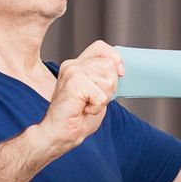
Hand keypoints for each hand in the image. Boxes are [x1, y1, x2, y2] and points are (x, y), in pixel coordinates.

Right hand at [36, 39, 122, 154]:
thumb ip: (105, 78)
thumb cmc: (78, 117)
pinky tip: (83, 110)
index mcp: (77, 65)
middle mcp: (73, 65)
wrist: (60, 134)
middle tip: (92, 100)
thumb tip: (120, 70)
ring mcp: (72, 72)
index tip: (120, 73)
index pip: (100, 47)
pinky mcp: (74, 82)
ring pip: (108, 79)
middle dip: (110, 86)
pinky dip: (96, 107)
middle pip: (109, 64)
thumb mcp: (98, 93)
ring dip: (102, 98)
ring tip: (86, 104)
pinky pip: (101, 95)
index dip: (114, 58)